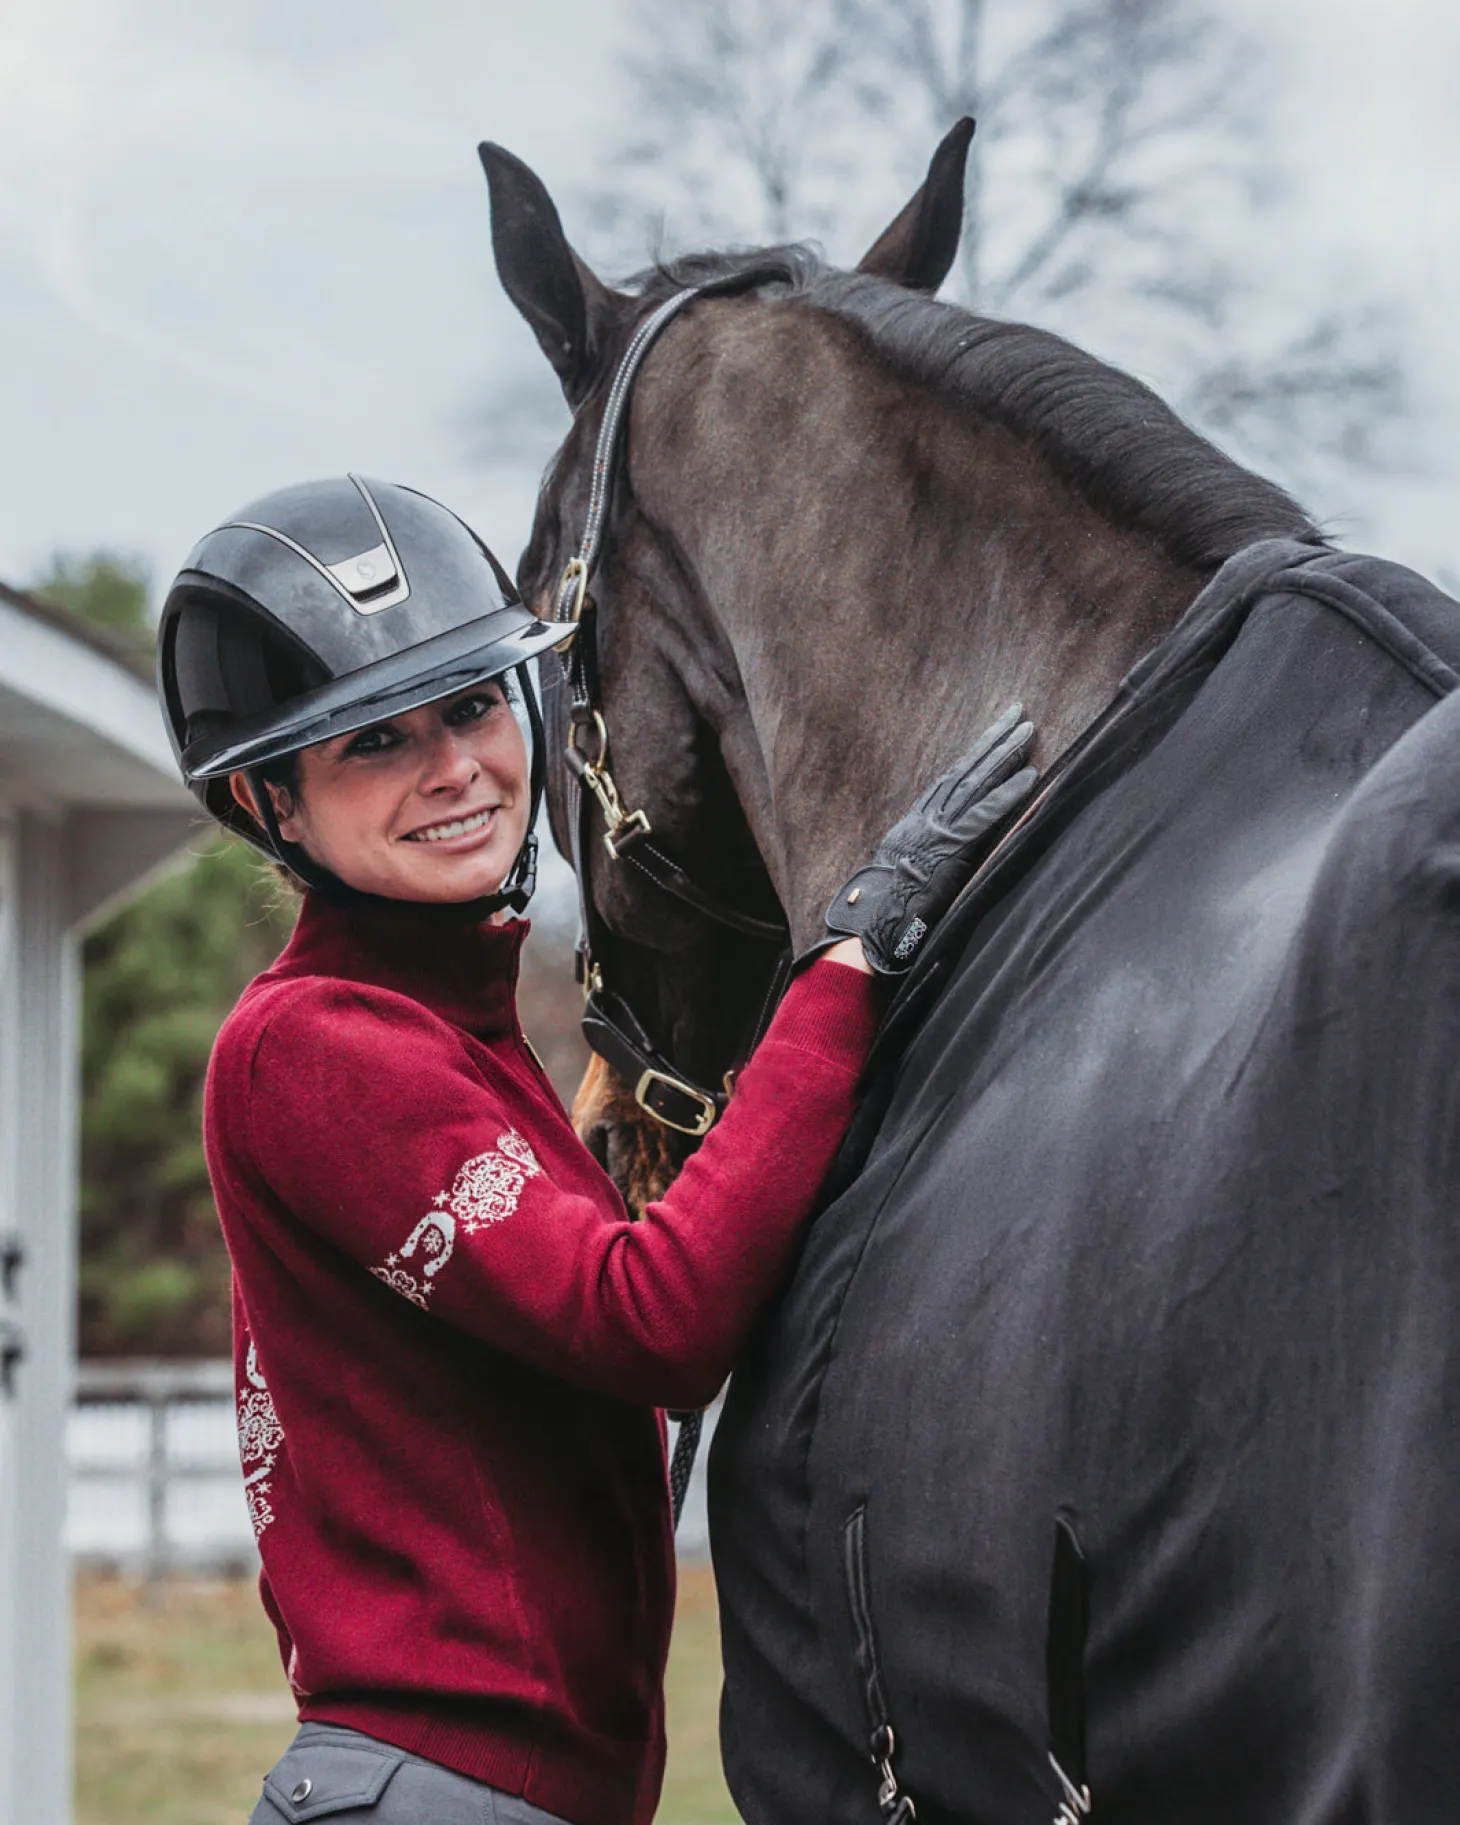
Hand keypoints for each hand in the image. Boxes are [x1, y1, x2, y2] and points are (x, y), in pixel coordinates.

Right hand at [821, 704, 1036, 973]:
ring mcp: (938, 829)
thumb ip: (923, 860)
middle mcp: (925, 819)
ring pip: (975, 782)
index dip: (972, 757)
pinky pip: (985, 814)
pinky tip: (1030, 776)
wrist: (872, 925)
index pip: (948, 782)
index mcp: (914, 824)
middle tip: (1016, 713)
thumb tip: (939, 859)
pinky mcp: (952, 846)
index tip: (991, 737)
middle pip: (964, 770)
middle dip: (991, 740)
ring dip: (1004, 754)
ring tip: (1028, 730)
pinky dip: (1008, 794)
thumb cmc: (885, 912)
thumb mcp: (901, 876)